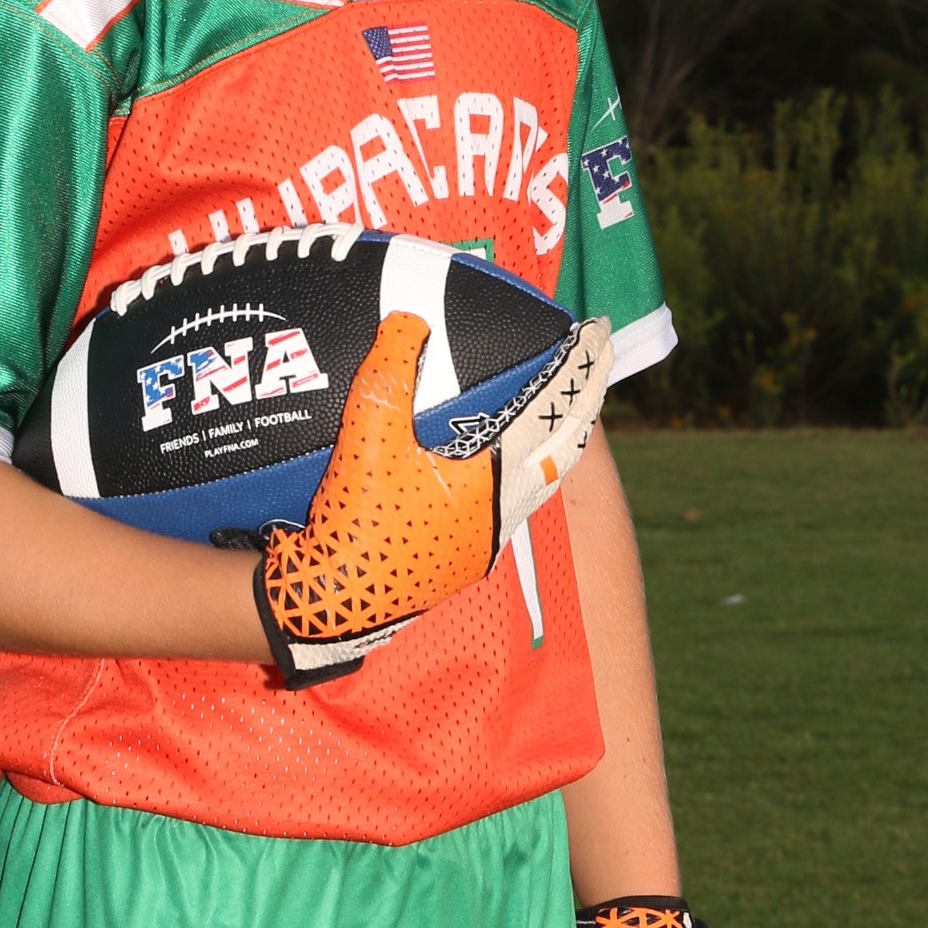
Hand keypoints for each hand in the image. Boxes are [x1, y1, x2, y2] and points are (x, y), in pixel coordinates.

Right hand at [254, 306, 613, 686]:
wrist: (329, 604)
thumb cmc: (355, 523)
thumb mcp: (365, 439)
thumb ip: (388, 375)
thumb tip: (409, 323)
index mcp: (494, 485)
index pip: (553, 415)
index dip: (578, 372)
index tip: (598, 335)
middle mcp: (501, 518)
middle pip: (562, 452)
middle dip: (581, 406)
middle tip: (594, 365)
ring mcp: (482, 545)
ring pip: (538, 483)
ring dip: (552, 443)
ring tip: (558, 411)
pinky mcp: (457, 562)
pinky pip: (506, 505)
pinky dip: (516, 472)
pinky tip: (494, 463)